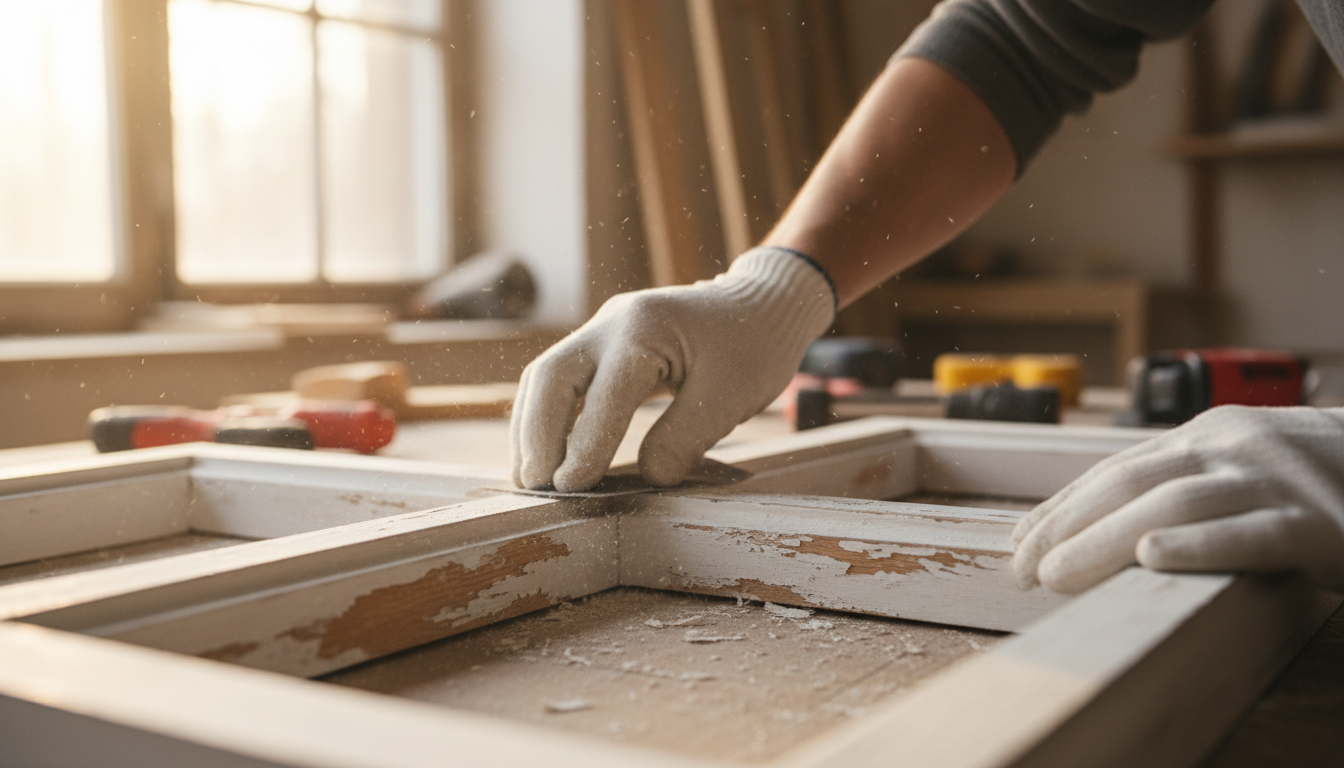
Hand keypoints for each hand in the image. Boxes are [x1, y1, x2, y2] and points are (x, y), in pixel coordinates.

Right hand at [511, 247, 834, 491]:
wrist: (760, 305)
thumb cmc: (753, 347)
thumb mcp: (731, 397)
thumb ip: (685, 438)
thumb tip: (647, 477)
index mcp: (647, 330)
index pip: (604, 394)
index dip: (585, 444)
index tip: (571, 488)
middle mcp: (612, 323)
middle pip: (551, 377)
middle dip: (538, 435)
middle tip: (535, 487)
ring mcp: (602, 329)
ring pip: (545, 377)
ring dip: (532, 428)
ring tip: (530, 479)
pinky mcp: (601, 344)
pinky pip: (559, 379)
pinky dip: (546, 417)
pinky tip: (547, 454)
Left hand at [1012, 405, 1343, 592]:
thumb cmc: (1314, 478)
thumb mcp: (1241, 468)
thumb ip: (1181, 484)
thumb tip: (1104, 525)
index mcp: (1206, 435)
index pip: (1114, 473)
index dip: (1060, 508)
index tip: (1017, 543)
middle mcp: (1232, 447)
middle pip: (1129, 486)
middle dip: (1066, 529)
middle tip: (1021, 569)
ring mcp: (1275, 479)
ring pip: (1174, 505)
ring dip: (1105, 541)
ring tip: (1057, 574)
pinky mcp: (1318, 521)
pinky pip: (1250, 533)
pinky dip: (1199, 544)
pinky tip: (1154, 556)